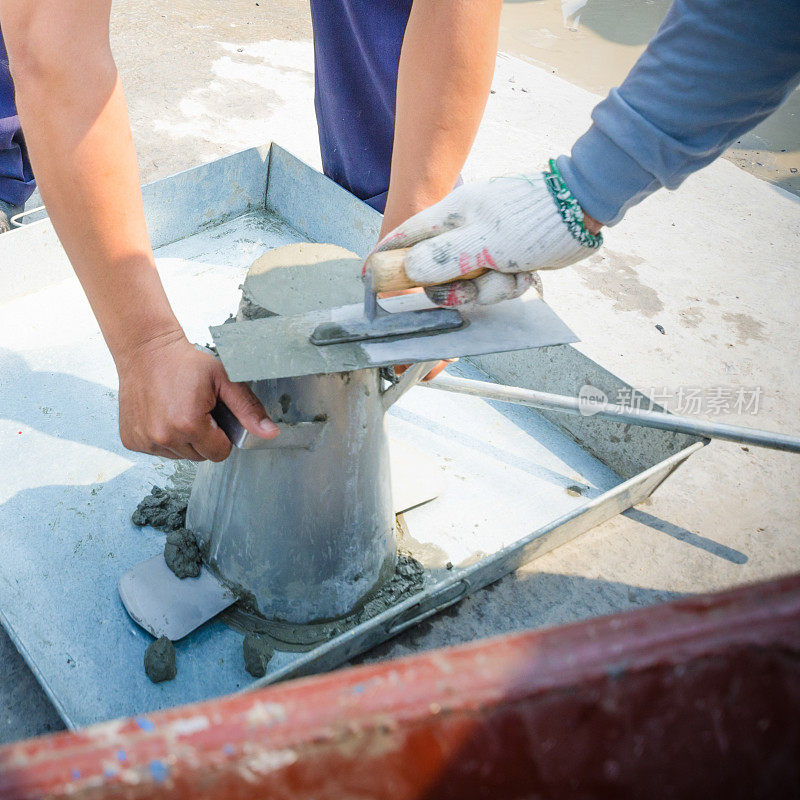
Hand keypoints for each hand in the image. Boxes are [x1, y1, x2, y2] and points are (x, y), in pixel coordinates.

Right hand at [116, 332, 277, 461]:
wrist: (146, 351)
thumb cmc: (186, 363)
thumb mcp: (225, 381)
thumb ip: (248, 409)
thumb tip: (270, 433)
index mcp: (189, 424)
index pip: (220, 453)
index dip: (222, 435)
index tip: (214, 415)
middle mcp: (163, 437)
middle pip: (200, 457)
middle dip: (205, 438)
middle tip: (197, 410)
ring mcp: (145, 440)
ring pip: (180, 456)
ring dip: (184, 439)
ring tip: (179, 410)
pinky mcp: (131, 441)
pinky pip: (159, 452)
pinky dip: (164, 438)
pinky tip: (163, 414)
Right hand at [376, 162, 602, 306]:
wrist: (582, 211)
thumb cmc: (532, 220)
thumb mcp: (484, 243)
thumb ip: (443, 259)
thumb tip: (409, 271)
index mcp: (449, 218)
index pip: (404, 238)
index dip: (384, 258)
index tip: (369, 279)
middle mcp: (462, 233)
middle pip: (436, 273)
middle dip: (456, 289)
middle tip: (470, 288)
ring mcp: (484, 247)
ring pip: (468, 285)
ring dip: (490, 290)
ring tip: (509, 275)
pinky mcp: (504, 260)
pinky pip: (493, 286)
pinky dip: (509, 287)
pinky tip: (524, 274)